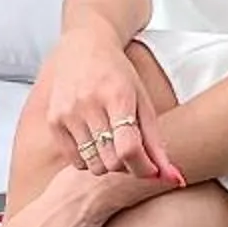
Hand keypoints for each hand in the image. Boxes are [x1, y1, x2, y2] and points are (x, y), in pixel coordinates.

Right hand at [36, 28, 182, 185]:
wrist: (83, 48)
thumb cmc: (119, 74)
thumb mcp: (143, 101)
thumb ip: (157, 142)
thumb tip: (174, 179)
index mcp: (117, 96)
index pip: (129, 148)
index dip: (144, 167)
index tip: (151, 169)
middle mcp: (89, 104)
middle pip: (112, 161)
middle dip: (127, 166)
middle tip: (132, 153)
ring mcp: (67, 113)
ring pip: (93, 165)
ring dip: (108, 164)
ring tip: (113, 145)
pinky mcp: (53, 121)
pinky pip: (75, 161)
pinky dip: (89, 160)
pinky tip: (95, 142)